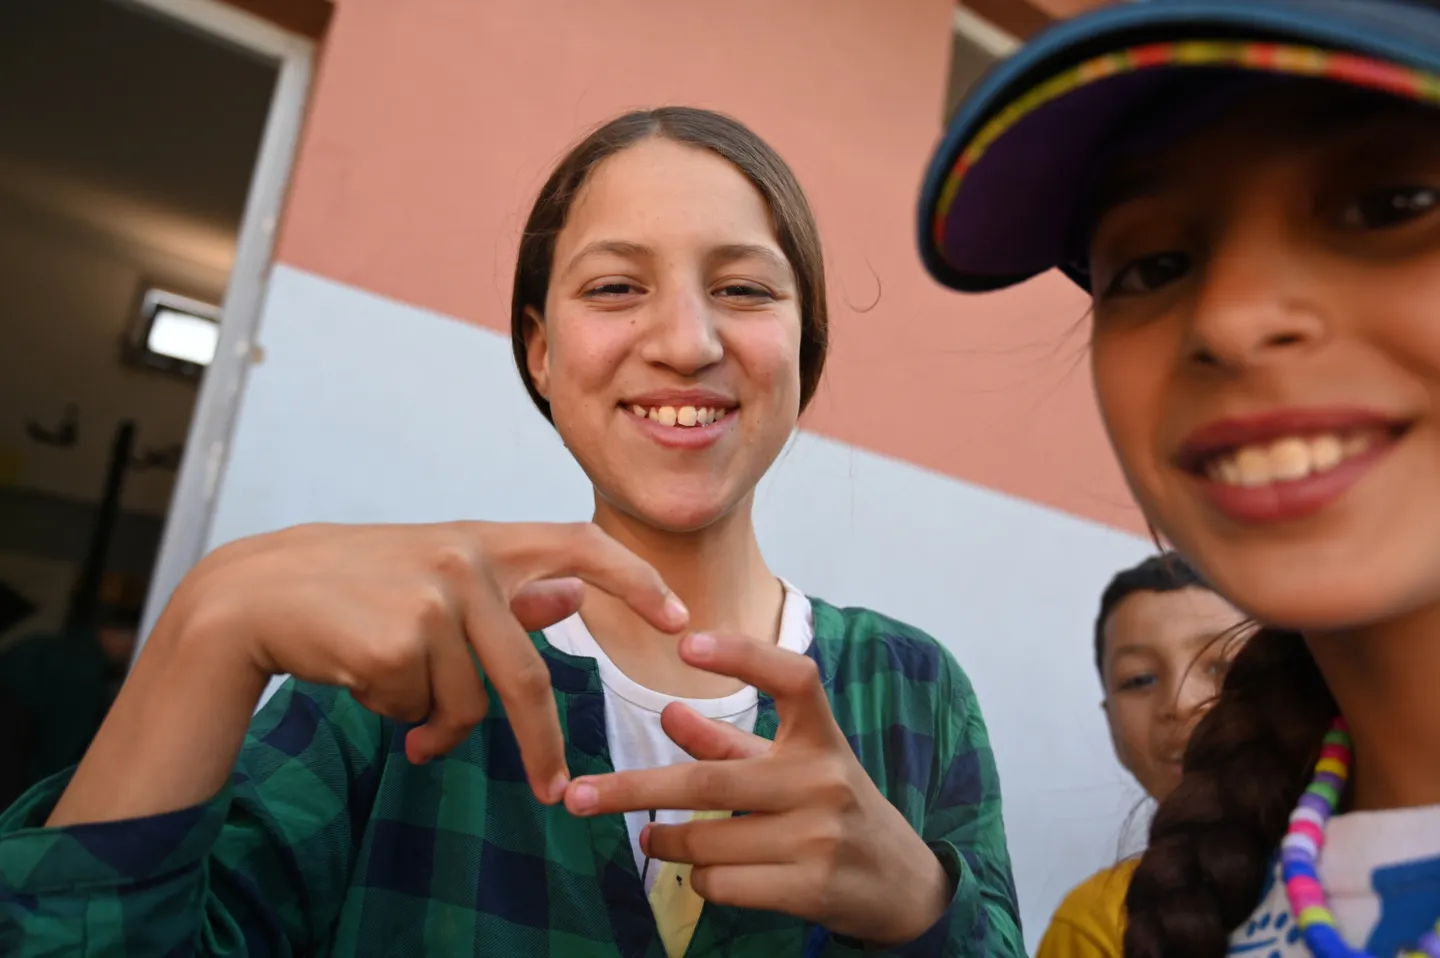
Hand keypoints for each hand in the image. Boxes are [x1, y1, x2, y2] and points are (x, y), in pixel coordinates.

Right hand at [174, 521, 686, 802]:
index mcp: (483, 541)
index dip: (637, 581)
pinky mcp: (399, 641)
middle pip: (529, 677)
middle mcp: (468, 561)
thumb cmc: (352, 588)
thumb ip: (506, 594)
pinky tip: (359, 680)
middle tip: (552, 792)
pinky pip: (420, 712)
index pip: (581, 545)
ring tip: (394, 702)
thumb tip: (572, 599)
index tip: (680, 619)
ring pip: (467, 706)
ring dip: (434, 725)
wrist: (255, 596)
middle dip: (541, 744)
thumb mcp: (434, 578)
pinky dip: (397, 716)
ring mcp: (435, 600)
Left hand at [561, 633, 951, 945]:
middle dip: (632, 789)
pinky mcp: (810, 887)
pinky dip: (699, 880)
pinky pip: (721, 882)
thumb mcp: (793, 765)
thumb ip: (733, 742)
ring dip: (666, 842)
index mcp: (821, 735)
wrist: (901, 884)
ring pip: (706, 841)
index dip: (741, 656)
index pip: (791, 678)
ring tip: (652, 839)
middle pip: (707, 781)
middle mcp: (823, 778)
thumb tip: (670, 714)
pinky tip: (708, 874)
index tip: (685, 644)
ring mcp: (819, 835)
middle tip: (578, 795)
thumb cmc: (833, 810)